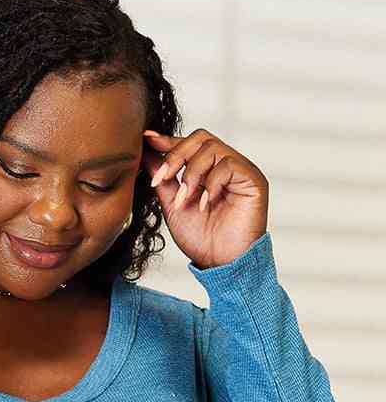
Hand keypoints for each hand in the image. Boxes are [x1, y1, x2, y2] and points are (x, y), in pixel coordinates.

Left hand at [141, 127, 268, 269]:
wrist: (221, 264)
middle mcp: (225, 166)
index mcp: (207, 170)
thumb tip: (146, 154)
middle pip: (200, 138)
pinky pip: (228, 165)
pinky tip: (205, 205)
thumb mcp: (173, 205)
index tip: (146, 139)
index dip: (167, 141)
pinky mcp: (253, 180)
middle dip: (176, 156)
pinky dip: (211, 184)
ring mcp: (240, 171)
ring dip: (191, 174)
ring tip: (184, 200)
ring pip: (212, 148)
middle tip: (161, 179)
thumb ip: (164, 180)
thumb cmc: (200, 239)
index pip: (189, 144)